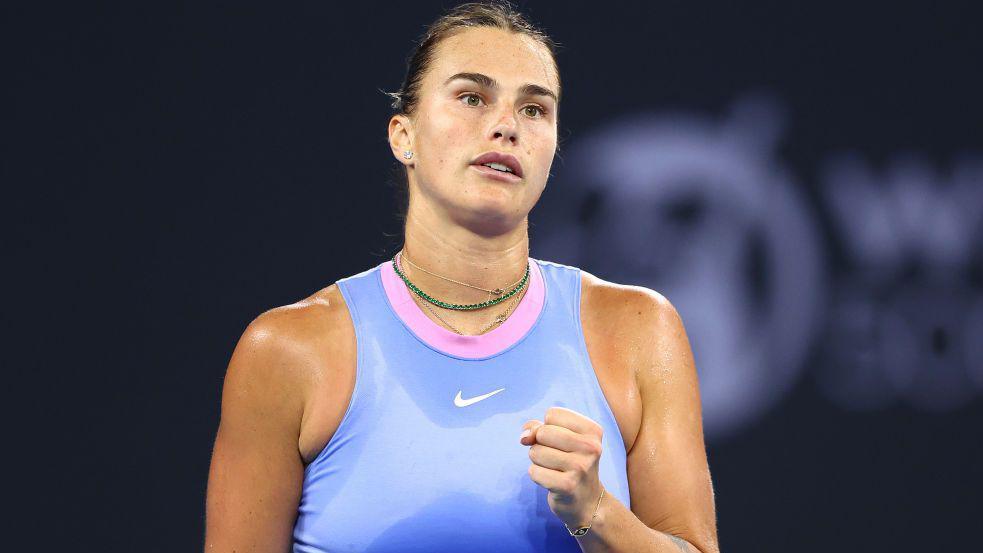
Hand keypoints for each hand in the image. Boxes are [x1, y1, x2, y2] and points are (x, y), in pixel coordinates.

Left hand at [520, 406, 604, 528]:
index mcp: (592, 430)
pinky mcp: (567, 486)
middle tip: (556, 458)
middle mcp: (591, 447)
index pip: (552, 414)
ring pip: (536, 451)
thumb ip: (539, 428)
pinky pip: (534, 471)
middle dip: (540, 444)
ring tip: (555, 469)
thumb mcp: (561, 439)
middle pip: (543, 432)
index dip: (548, 427)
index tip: (560, 442)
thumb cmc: (570, 463)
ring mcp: (580, 467)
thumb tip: (524, 437)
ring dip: (538, 461)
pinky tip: (552, 481)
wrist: (587, 502)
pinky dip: (537, 475)